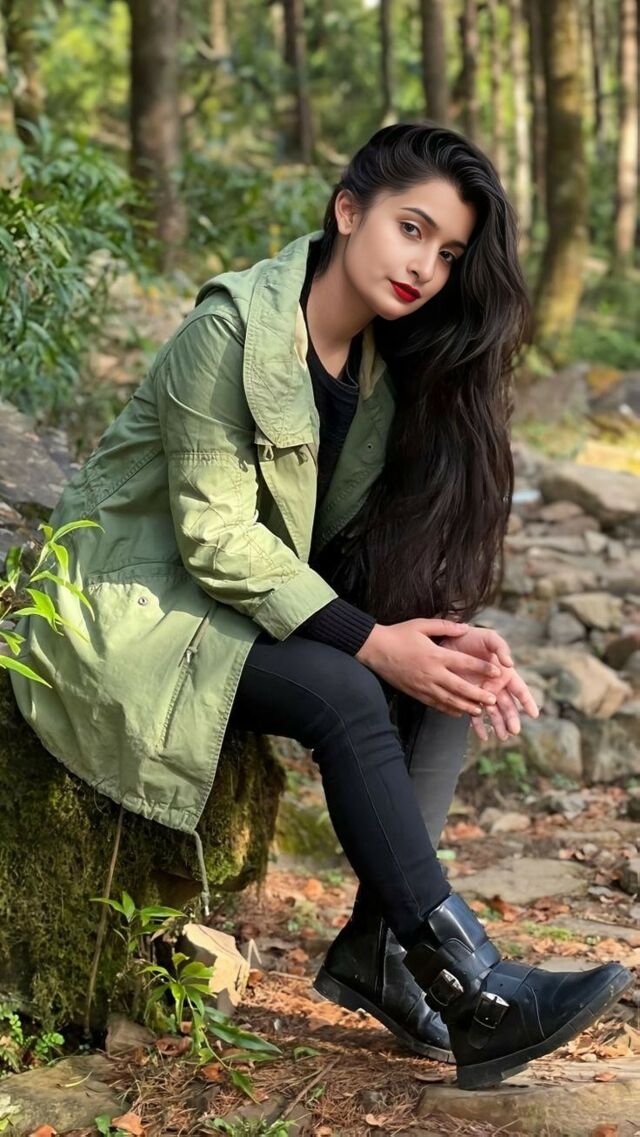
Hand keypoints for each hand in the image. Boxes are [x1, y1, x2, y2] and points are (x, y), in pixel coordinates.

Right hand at [356, 619, 501, 715]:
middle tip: (493, 700)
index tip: (498, 671)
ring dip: (465, 706)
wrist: (375, 649)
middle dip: (478, 695)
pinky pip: (435, 704)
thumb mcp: (421, 624)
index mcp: (435, 655)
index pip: (464, 663)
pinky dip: (448, 710)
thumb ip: (445, 626)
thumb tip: (465, 627)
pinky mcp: (415, 693)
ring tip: (479, 711)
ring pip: (448, 700)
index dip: (483, 668)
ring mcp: (423, 685)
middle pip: (459, 687)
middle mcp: (431, 673)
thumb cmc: (399, 634)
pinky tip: (458, 713)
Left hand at [439, 627, 538, 740]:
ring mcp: (482, 693)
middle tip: (515, 731)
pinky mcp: (468, 697)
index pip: (520, 690)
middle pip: (508, 706)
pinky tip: (483, 736)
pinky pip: (474, 714)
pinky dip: (479, 725)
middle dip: (512, 719)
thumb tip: (510, 664)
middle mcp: (496, 686)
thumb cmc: (473, 638)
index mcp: (505, 674)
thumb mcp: (490, 638)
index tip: (534, 714)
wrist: (449, 640)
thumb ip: (501, 648)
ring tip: (502, 737)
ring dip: (498, 725)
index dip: (527, 702)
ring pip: (494, 713)